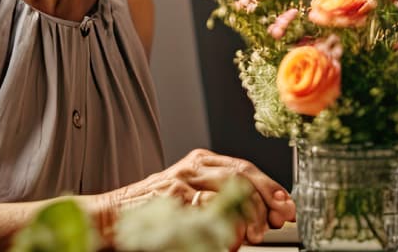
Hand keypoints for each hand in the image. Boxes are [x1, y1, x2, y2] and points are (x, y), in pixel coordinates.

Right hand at [102, 149, 296, 243]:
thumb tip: (265, 217)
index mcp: (201, 162)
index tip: (286, 206)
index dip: (270, 187)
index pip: (245, 168)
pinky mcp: (168, 199)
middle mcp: (192, 167)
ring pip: (227, 189)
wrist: (111, 217)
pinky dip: (221, 225)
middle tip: (277, 219)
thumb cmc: (155, 211)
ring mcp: (179, 181)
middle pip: (241, 174)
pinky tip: (230, 237)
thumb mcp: (194, 200)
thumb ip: (226, 203)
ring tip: (254, 234)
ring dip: (247, 214)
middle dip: (265, 198)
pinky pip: (204, 210)